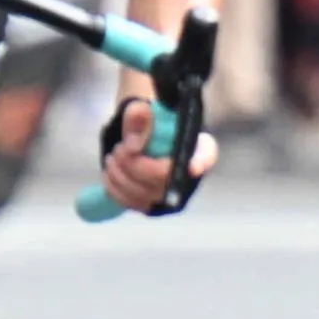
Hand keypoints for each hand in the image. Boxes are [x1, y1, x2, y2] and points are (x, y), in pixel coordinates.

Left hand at [100, 97, 217, 215]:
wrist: (137, 139)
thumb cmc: (146, 123)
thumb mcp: (141, 112)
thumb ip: (139, 117)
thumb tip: (137, 122)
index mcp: (199, 146)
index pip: (206, 156)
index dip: (201, 163)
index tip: (192, 168)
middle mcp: (190, 174)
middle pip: (165, 179)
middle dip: (135, 165)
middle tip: (120, 148)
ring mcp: (171, 194)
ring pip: (144, 194)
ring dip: (121, 174)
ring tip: (114, 156)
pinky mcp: (153, 205)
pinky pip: (131, 203)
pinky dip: (115, 187)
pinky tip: (111, 171)